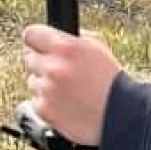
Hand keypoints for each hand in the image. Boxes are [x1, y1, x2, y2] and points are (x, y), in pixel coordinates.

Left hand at [19, 24, 122, 147]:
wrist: (120, 115)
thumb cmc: (111, 81)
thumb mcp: (97, 48)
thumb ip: (72, 39)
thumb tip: (53, 37)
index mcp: (65, 48)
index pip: (31, 35)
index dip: (36, 40)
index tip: (39, 45)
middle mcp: (53, 67)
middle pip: (30, 58)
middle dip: (43, 63)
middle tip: (60, 71)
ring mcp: (47, 90)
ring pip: (32, 81)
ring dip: (44, 84)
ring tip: (67, 90)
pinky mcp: (44, 110)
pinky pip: (36, 101)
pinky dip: (47, 102)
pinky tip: (65, 103)